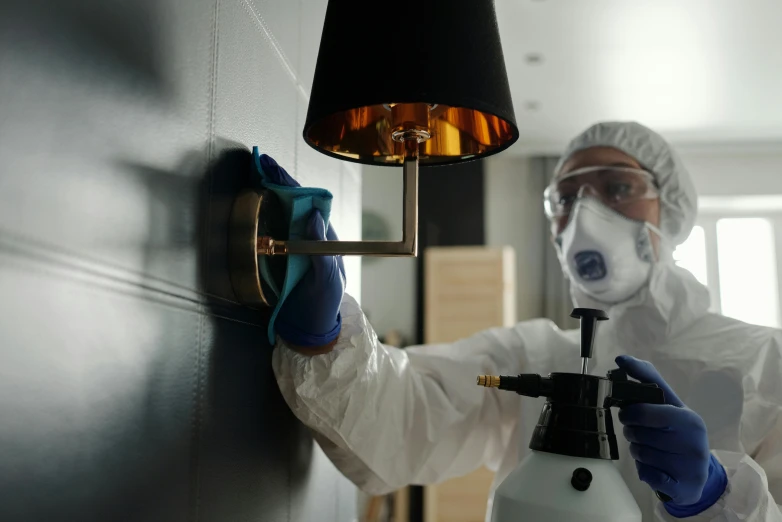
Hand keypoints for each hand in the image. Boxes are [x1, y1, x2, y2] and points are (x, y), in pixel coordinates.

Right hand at [259, 154, 345, 347]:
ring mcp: (293, 246)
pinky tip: (256, 200)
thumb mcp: (328, 282)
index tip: (277, 171)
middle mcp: (309, 238)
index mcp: (324, 240)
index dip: (293, 186)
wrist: (309, 329)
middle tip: (263, 163)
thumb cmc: (324, 305)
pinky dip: (263, 213)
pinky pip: (271, 231)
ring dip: (271, 192)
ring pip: (282, 214)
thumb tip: (314, 217)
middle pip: (294, 204)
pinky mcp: (279, 257)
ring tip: (259, 173)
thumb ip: (322, 252)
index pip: (309, 205)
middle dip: (279, 182)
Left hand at [615, 355, 727, 515]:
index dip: (629, 413)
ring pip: (639, 454)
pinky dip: (644, 471)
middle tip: (640, 433)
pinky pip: (646, 475)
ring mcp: (689, 466)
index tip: (627, 413)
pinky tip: (656, 468)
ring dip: (637, 452)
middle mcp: (693, 442)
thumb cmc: (678, 432)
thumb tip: (622, 359)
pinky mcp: (683, 487)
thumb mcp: (670, 404)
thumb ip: (648, 380)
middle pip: (637, 434)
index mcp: (688, 418)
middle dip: (632, 433)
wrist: (698, 474)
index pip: (644, 411)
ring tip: (650, 449)